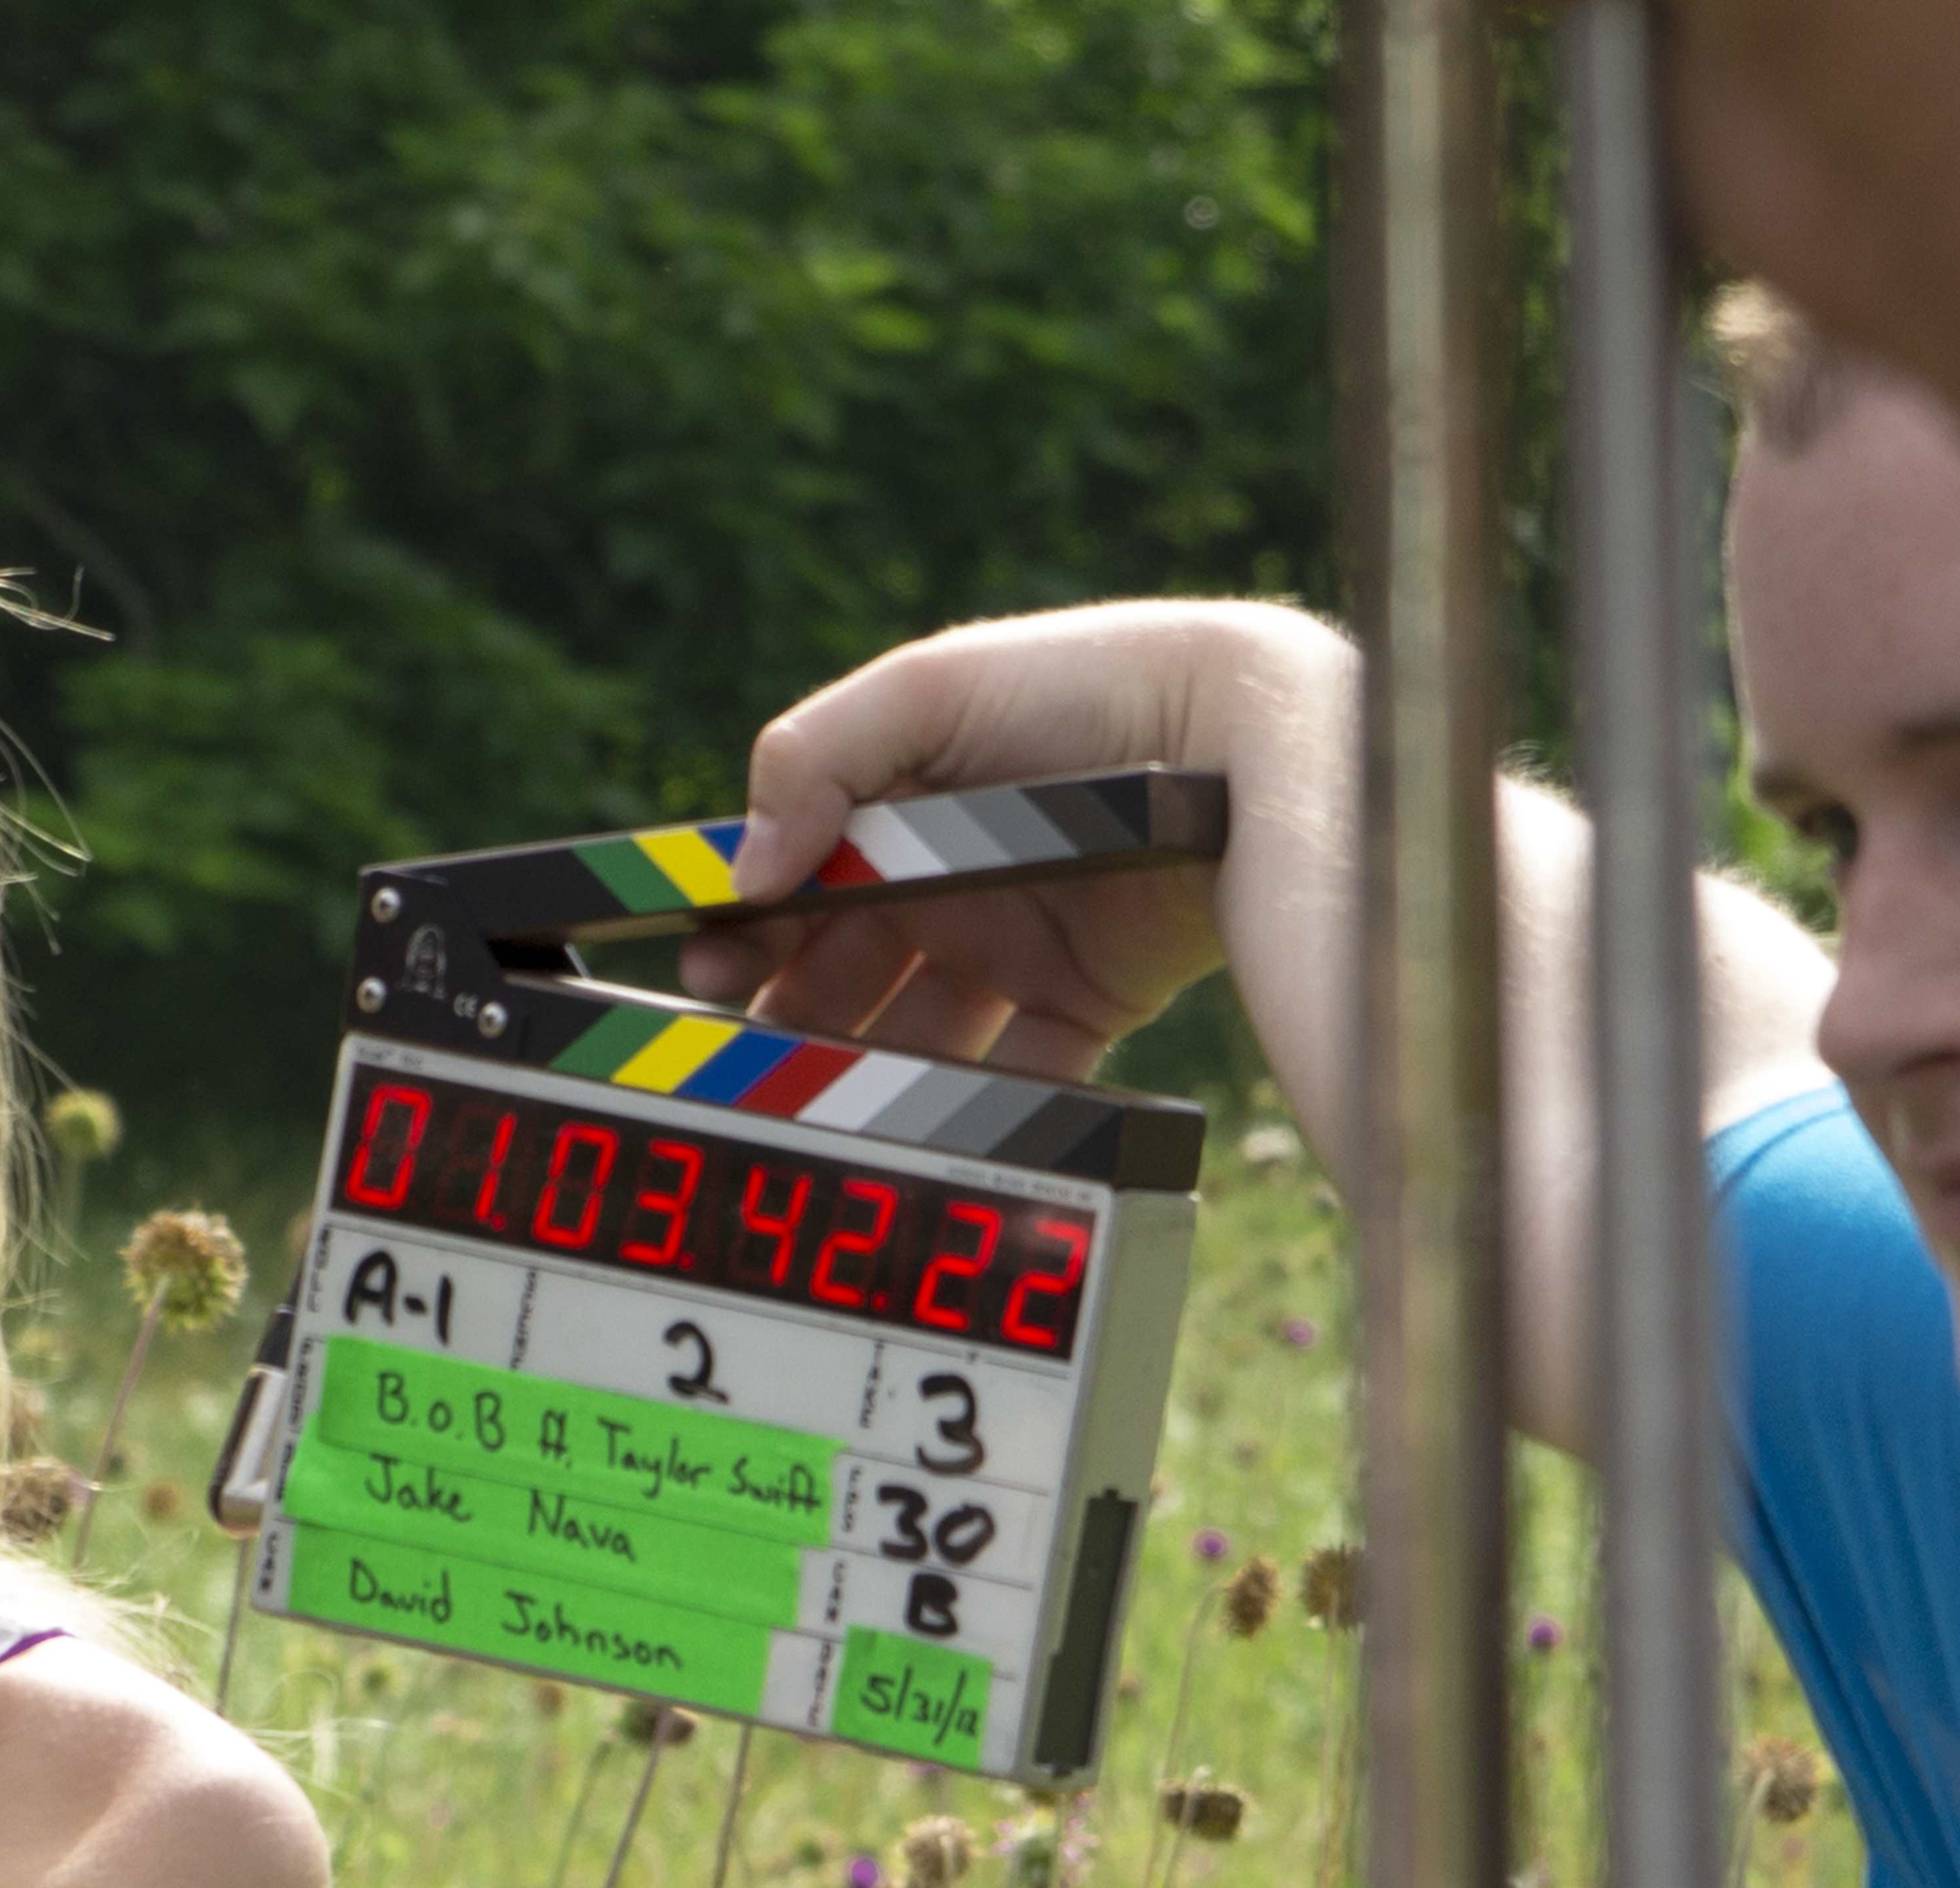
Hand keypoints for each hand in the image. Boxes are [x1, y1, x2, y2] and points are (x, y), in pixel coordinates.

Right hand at [678, 600, 1357, 1083]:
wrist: (1253, 730)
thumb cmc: (1093, 683)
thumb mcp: (932, 687)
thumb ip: (815, 755)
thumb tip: (745, 869)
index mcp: (898, 814)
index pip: (792, 886)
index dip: (741, 932)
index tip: (706, 977)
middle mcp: (950, 888)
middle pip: (839, 979)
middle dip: (786, 1024)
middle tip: (750, 1064)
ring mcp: (1016, 950)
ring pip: (913, 1042)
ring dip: (865, 1082)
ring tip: (828, 1113)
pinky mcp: (1090, 1004)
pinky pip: (1022, 1083)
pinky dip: (979, 1118)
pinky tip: (935, 1133)